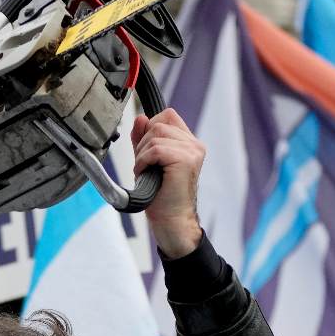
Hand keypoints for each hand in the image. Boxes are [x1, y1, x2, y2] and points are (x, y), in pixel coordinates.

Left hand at [131, 109, 205, 258]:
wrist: (171, 220)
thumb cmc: (161, 196)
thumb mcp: (147, 160)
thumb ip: (143, 139)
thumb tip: (140, 118)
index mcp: (188, 143)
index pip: (167, 115)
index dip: (150, 127)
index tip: (144, 149)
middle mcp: (194, 145)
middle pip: (159, 123)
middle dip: (143, 143)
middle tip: (144, 164)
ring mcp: (192, 151)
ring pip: (156, 134)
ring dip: (142, 153)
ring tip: (145, 171)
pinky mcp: (186, 160)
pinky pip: (155, 149)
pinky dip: (144, 160)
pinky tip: (145, 173)